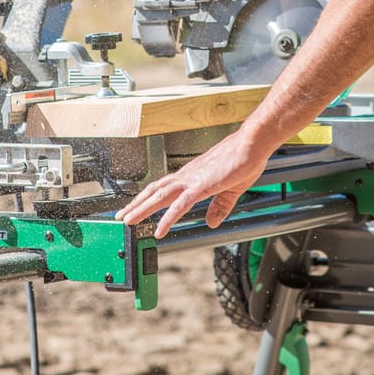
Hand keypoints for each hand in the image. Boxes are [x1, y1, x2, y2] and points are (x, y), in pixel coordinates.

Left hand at [115, 129, 271, 238]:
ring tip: (128, 220)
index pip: (164, 187)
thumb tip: (211, 221)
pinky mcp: (202, 186)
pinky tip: (160, 230)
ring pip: (161, 196)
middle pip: (155, 191)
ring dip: (142, 208)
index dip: (148, 197)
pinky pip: (180, 205)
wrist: (252, 144)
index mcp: (193, 176)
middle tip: (121, 216)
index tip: (136, 206)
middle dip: (137, 204)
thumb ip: (220, 207)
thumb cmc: (243, 160)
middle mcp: (188, 176)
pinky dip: (168, 218)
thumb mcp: (231, 189)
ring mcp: (193, 180)